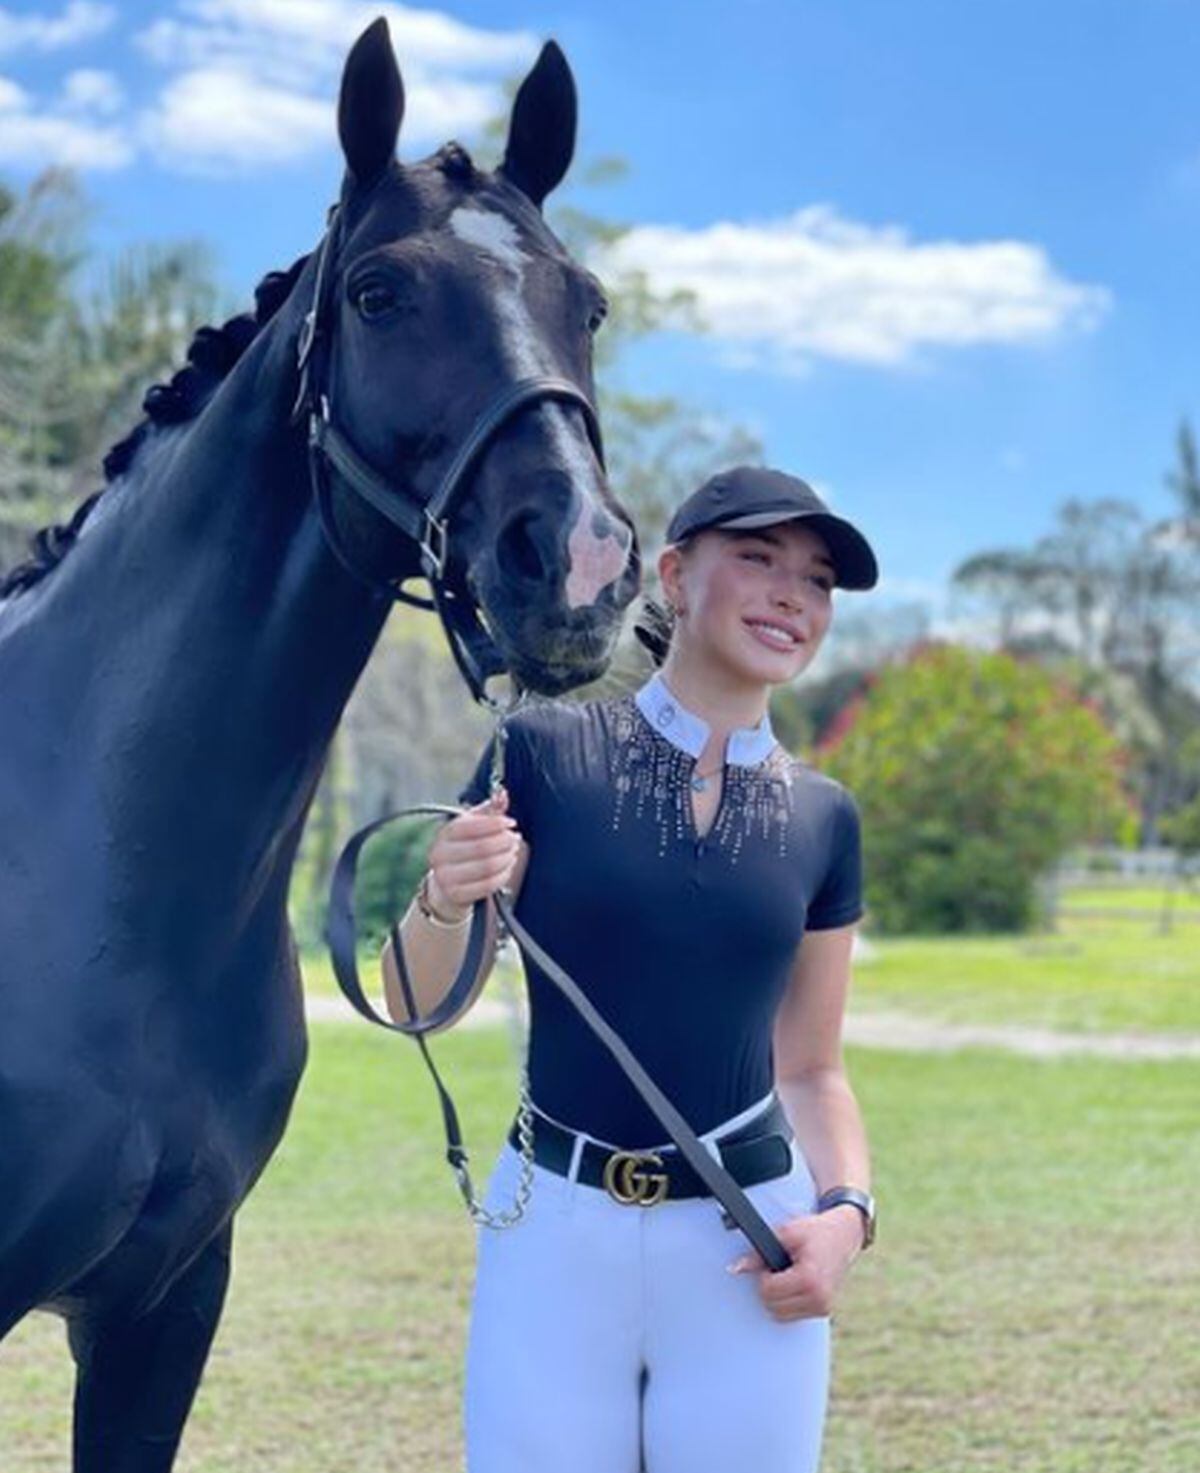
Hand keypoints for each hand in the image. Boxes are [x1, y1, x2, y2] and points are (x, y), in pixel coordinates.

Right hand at [427, 787, 522, 918]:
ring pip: (488, 866)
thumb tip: (502, 795)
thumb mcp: (472, 827)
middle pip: (483, 847)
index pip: (470, 825)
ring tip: (513, 853)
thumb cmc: (463, 850)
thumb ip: (489, 810)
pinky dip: (503, 875)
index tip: (511, 823)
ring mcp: (446, 877)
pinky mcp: (456, 895)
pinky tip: (507, 868)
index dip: (495, 823)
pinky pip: (488, 885)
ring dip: (507, 858)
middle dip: (505, 842)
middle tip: (515, 839)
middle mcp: (440, 855)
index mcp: (444, 834)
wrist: (445, 884)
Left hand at [726, 1206, 862, 1322]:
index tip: (772, 1261)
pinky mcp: (824, 1311)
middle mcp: (819, 1299)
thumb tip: (735, 1268)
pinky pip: (792, 1315)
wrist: (843, 1236)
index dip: (764, 1274)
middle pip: (771, 1307)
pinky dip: (788, 1301)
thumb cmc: (814, 1232)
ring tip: (788, 1274)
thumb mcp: (786, 1233)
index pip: (768, 1291)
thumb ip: (758, 1252)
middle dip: (769, 1286)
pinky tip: (795, 1283)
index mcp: (809, 1280)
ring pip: (779, 1315)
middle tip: (779, 1267)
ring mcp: (823, 1308)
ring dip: (777, 1296)